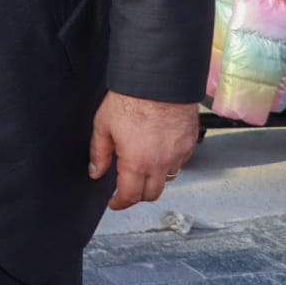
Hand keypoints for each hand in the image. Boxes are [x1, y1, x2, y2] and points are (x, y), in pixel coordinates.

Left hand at [88, 91, 198, 209]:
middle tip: (126, 187)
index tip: (114, 203)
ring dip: (154, 179)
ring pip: (167, 179)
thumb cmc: (130, 100)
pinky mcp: (189, 144)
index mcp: (137, 162)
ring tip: (142, 167)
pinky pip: (179, 163)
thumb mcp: (103, 126)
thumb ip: (99, 153)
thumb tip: (95, 172)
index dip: (120, 203)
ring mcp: (178, 155)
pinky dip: (168, 163)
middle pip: (151, 194)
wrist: (158, 81)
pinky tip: (157, 151)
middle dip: (137, 194)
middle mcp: (161, 163)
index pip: (130, 195)